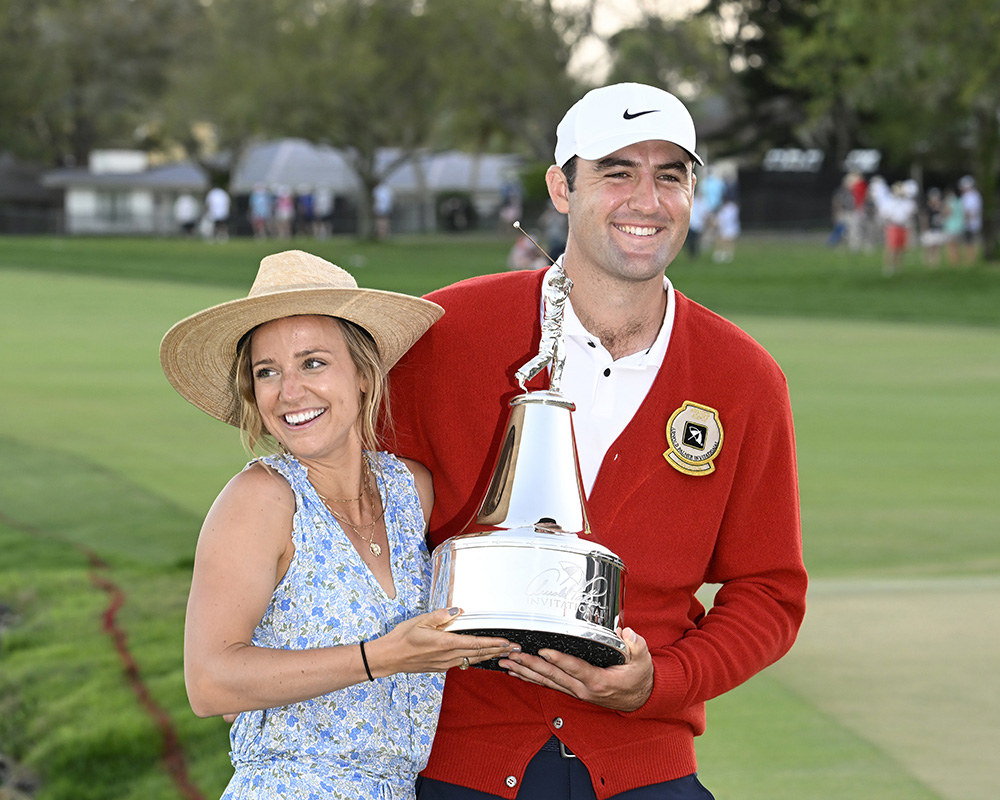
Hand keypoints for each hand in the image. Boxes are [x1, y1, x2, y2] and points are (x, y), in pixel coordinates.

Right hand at [367, 607, 517, 675]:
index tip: (508, 643)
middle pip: (479, 654)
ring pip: (472, 659)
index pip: (475, 643)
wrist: (389, 657)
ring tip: (503, 653)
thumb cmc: (402, 638)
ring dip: (489, 655)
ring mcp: (444, 663)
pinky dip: (475, 658)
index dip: (494, 643)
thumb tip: (458, 610)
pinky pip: (462, 661)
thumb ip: (440, 616)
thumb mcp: (420, 621)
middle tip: (515, 650)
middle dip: (498, 651)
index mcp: (444, 643)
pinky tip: (480, 655)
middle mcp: (447, 656)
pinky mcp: (440, 666)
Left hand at [496, 626, 651, 711]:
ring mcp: (576, 692)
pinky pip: (548, 685)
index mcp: (598, 680)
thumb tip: (626, 633)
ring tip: (507, 663)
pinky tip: (517, 674)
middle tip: (513, 656)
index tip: (543, 651)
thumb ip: (635, 645)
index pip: (574, 668)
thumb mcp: (642, 659)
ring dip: (525, 672)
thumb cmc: (639, 677)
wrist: (640, 698)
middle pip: (552, 676)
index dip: (558, 660)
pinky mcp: (573, 691)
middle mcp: (583, 689)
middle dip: (530, 665)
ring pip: (546, 682)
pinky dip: (531, 679)